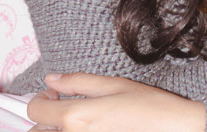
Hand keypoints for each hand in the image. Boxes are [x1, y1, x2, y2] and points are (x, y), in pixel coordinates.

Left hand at [27, 73, 205, 131]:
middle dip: (46, 119)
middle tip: (65, 108)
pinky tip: (91, 128)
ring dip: (57, 130)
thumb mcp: (114, 85)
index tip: (55, 94)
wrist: (171, 130)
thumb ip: (78, 82)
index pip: (35, 110)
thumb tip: (52, 80)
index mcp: (75, 117)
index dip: (42, 99)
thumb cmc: (147, 107)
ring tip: (79, 121)